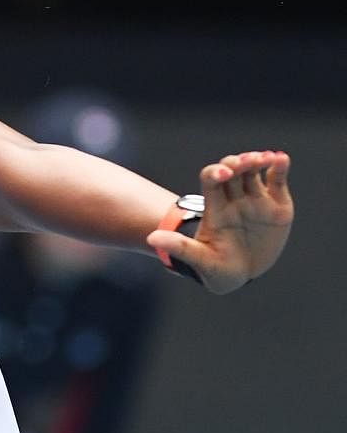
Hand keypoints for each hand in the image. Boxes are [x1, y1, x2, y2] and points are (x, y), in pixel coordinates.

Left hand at [147, 150, 292, 293]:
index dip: (215, 173)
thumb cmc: (215, 267)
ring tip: (266, 158)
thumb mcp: (201, 260)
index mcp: (214, 208)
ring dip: (258, 161)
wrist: (242, 275)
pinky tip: (281, 158)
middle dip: (238, 163)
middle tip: (247, 162)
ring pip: (253, 172)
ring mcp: (255, 200)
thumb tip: (151, 239)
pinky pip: (277, 181)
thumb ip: (180, 248)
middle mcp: (233, 199)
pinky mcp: (277, 205)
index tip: (223, 175)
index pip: (210, 181)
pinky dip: (279, 168)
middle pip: (232, 171)